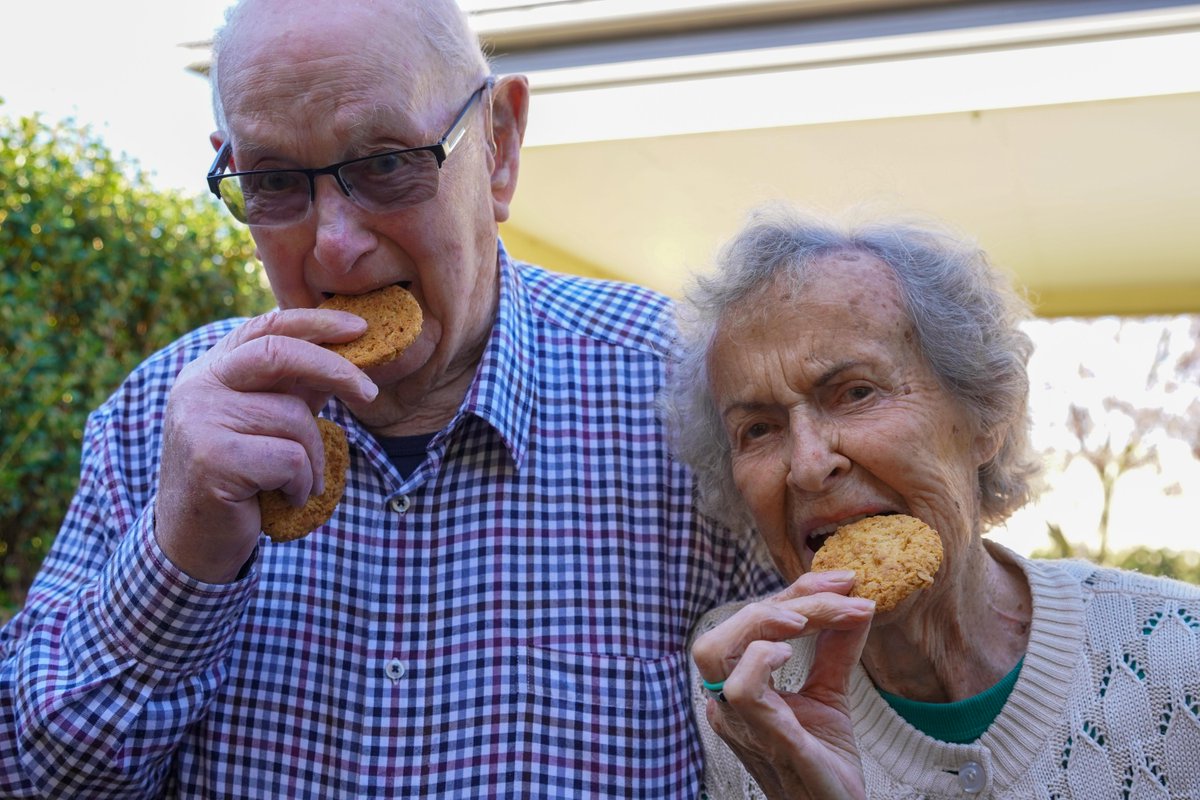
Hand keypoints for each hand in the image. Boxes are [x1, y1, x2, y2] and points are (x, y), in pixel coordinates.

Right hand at [154, 309, 377, 582]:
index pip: (266, 326)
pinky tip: (284, 499)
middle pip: (279, 354)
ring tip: (300, 483)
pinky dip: (301, 483)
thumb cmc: (241, 480)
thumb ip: (294, 388)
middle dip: (335, 369)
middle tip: (369, 393)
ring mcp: (200, 420)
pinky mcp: (212, 459)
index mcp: (211, 370)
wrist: (194, 542)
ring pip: (293, 417)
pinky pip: (289, 458)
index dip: (316, 323)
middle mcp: (198, 386)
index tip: (361, 328)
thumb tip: (348, 351)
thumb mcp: (267, 423)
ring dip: (314, 458)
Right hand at [692, 571, 874, 799]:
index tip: (843, 580)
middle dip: (782, 599)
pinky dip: (759, 661)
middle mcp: (727, 703)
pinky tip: (786, 651)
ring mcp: (740, 721)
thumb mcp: (831, 695)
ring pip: (716, 649)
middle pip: (728, 628)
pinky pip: (741, 690)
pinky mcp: (766, 738)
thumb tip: (856, 602)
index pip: (750, 624)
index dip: (793, 593)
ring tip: (807, 616)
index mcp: (738, 688)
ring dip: (762, 621)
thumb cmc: (825, 764)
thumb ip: (836, 650)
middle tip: (840, 590)